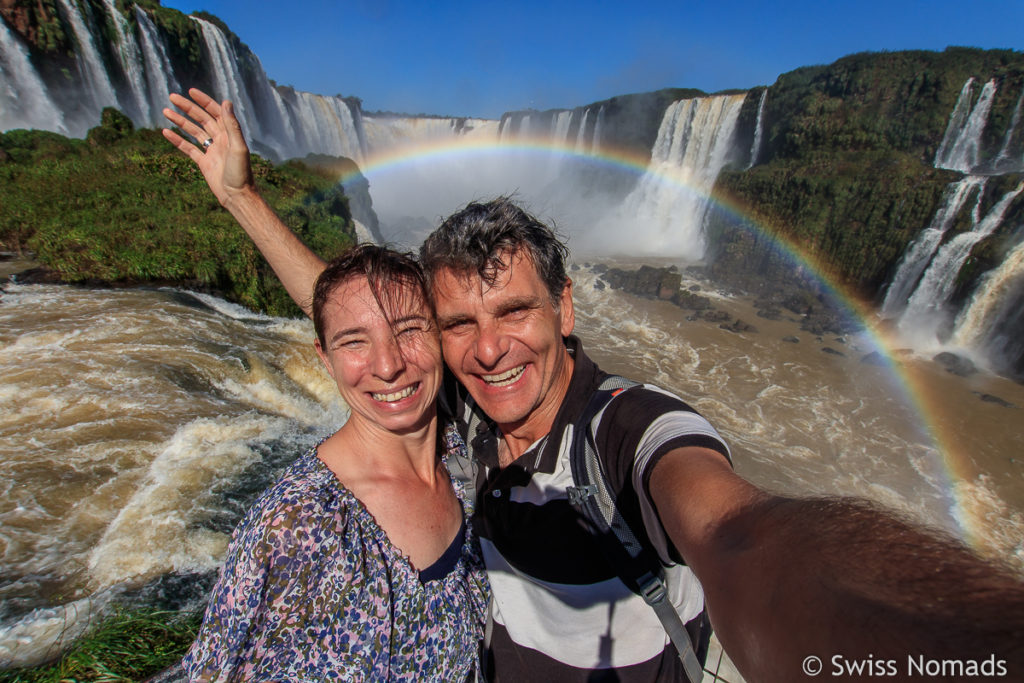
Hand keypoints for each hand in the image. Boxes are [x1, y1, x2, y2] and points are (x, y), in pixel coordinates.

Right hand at [162, 88, 254, 206]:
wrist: (237, 196)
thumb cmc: (241, 173)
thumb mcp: (238, 147)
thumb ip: (232, 126)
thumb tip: (226, 102)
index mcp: (229, 134)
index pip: (215, 112)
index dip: (204, 101)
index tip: (191, 92)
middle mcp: (220, 140)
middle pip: (201, 119)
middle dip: (187, 108)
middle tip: (172, 97)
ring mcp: (211, 151)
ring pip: (193, 132)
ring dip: (180, 121)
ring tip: (165, 111)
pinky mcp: (203, 163)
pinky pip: (188, 148)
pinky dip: (177, 140)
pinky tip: (166, 132)